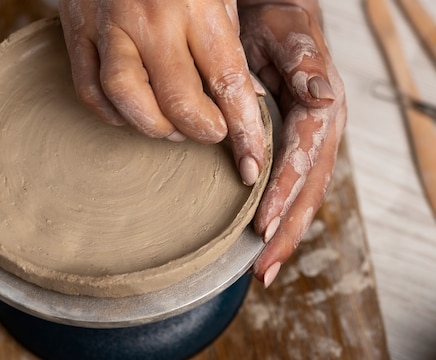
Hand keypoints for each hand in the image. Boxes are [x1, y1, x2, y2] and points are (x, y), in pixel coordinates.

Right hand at [58, 0, 266, 184]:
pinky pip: (90, 90)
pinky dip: (115, 115)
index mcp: (198, 8)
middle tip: (214, 133)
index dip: (245, 131)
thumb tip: (247, 104)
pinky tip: (137, 115)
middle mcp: (152, 19)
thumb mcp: (220, 1)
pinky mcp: (78, 32)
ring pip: (127, 98)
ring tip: (175, 128)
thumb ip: (230, 51)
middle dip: (202, 131)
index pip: (228, 83)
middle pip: (178, 100)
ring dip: (156, 127)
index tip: (252, 163)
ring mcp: (110, 26)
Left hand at [239, 2, 346, 286]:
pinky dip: (286, 220)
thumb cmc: (276, 23)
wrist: (278, 19)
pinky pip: (300, 190)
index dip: (285, 192)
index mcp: (323, 107)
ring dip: (287, 235)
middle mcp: (326, 132)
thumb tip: (323, 95)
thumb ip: (304, 62)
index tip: (262, 225)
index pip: (304, 157)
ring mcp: (318, 145)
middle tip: (263, 269)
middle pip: (312, 189)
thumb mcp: (286, 31)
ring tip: (264, 270)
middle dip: (288, 231)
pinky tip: (268, 243)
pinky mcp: (305, 151)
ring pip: (308, 197)